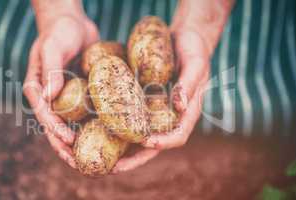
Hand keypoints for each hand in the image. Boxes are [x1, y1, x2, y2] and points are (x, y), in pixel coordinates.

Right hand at [23, 3, 98, 167]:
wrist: (71, 22)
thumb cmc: (59, 31)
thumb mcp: (53, 47)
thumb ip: (50, 71)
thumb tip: (49, 98)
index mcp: (38, 89)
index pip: (45, 115)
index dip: (56, 131)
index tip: (70, 142)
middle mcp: (51, 97)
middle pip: (56, 128)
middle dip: (66, 147)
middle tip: (81, 164)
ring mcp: (66, 97)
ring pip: (72, 125)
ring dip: (81, 142)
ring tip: (95, 160)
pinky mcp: (80, 94)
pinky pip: (86, 113)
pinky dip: (93, 126)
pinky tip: (108, 138)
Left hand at [112, 27, 209, 172]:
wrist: (184, 38)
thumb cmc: (194, 49)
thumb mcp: (196, 63)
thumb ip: (190, 84)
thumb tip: (180, 106)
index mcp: (187, 112)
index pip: (177, 136)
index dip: (162, 143)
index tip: (146, 143)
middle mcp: (170, 116)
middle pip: (153, 144)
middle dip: (135, 158)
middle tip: (114, 167)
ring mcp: (156, 110)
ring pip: (139, 135)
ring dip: (123, 149)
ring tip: (101, 156)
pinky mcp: (144, 101)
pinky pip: (130, 118)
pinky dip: (117, 126)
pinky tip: (98, 127)